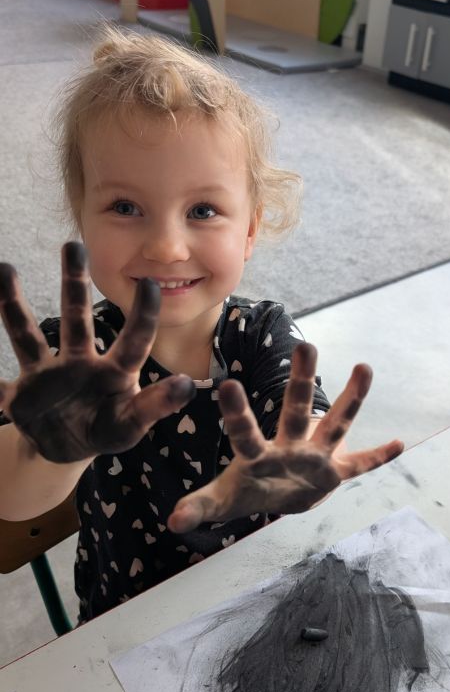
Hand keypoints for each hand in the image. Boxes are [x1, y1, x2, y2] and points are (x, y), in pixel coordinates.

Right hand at [0, 242, 195, 462]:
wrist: (69, 448)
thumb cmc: (108, 430)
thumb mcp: (132, 424)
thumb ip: (156, 406)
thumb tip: (188, 385)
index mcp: (113, 371)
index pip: (133, 339)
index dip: (143, 314)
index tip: (150, 282)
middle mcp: (78, 362)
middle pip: (76, 319)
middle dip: (74, 283)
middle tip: (73, 244)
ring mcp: (46, 374)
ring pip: (27, 335)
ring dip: (12, 304)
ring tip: (4, 268)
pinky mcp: (19, 395)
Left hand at [168, 343, 402, 531]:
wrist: (275, 497)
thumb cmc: (246, 491)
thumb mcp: (222, 501)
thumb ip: (200, 506)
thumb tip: (171, 522)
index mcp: (258, 454)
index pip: (245, 432)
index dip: (236, 412)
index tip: (228, 383)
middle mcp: (289, 446)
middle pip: (295, 410)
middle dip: (300, 382)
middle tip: (305, 345)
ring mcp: (314, 456)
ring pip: (335, 425)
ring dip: (351, 399)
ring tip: (364, 367)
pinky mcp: (334, 472)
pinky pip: (359, 465)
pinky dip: (378, 457)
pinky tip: (400, 443)